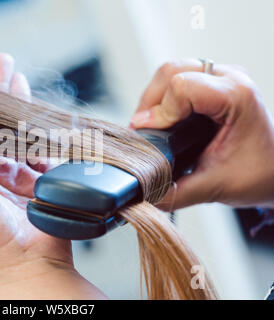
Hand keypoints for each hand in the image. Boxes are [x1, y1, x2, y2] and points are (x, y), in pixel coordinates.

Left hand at [0, 53, 105, 298]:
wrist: (18, 271)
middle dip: (3, 96)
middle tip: (9, 67)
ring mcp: (19, 181)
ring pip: (23, 138)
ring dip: (26, 113)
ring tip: (24, 85)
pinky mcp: (43, 188)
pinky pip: (46, 157)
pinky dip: (47, 140)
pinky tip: (46, 122)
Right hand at [130, 59, 273, 209]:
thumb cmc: (261, 172)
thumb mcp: (216, 186)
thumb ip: (177, 192)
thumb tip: (144, 192)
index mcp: (236, 96)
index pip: (182, 86)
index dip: (159, 112)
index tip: (149, 135)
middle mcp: (229, 79)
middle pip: (171, 71)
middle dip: (150, 102)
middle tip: (144, 130)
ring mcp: (220, 78)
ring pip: (171, 71)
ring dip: (154, 99)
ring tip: (151, 126)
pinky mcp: (212, 83)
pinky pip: (177, 78)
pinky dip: (162, 98)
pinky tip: (162, 120)